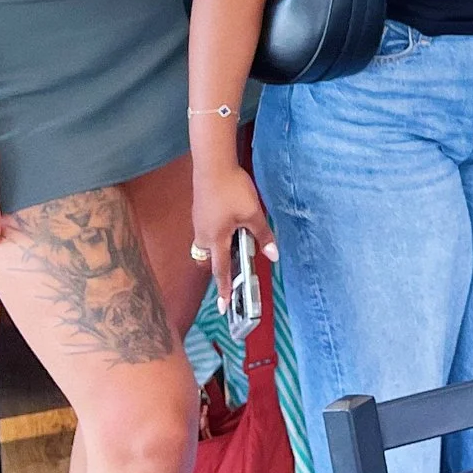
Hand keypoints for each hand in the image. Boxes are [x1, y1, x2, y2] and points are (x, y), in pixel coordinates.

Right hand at [191, 161, 277, 314]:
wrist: (212, 165)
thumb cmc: (232, 190)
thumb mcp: (253, 214)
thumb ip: (263, 235)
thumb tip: (273, 256)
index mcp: (215, 240)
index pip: (220, 271)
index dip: (224, 289)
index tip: (223, 307)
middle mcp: (203, 235)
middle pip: (210, 260)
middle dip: (220, 267)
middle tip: (234, 268)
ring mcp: (199, 223)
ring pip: (208, 245)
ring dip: (220, 249)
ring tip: (237, 243)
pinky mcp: (200, 212)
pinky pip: (208, 232)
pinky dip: (218, 235)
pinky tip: (231, 223)